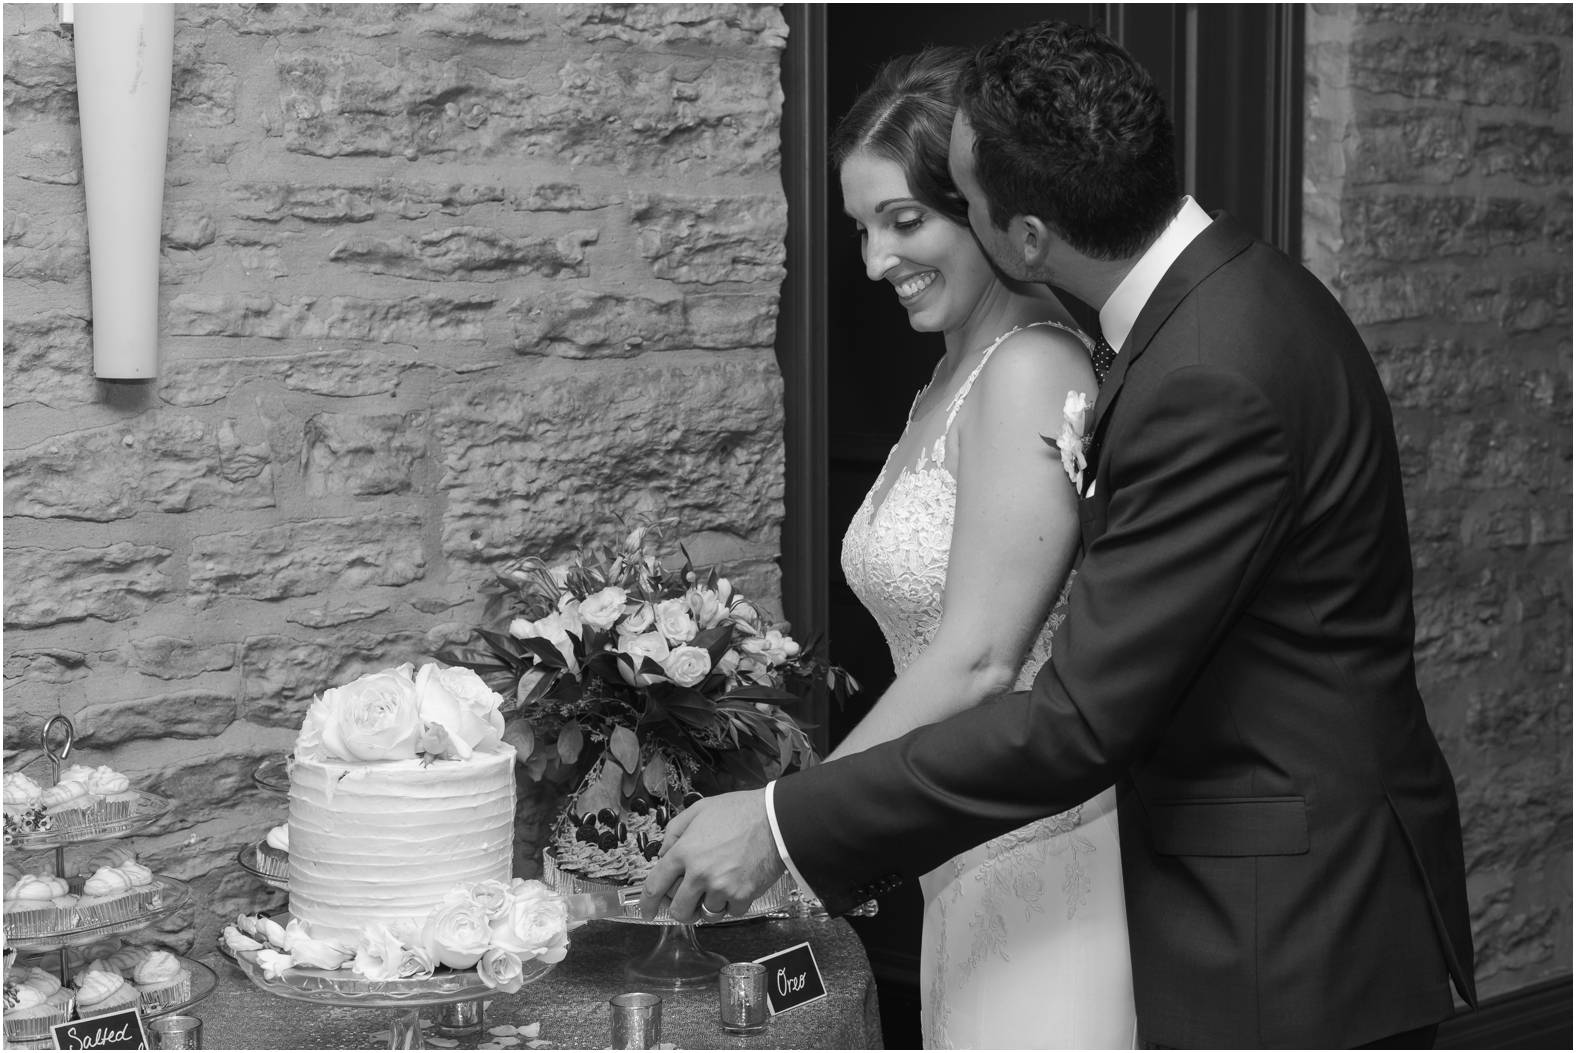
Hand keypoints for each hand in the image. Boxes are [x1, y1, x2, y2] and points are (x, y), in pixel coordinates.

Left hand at [639, 789, 785, 922]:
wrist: (776, 819)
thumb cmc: (739, 811)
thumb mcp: (699, 809)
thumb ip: (675, 831)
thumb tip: (663, 855)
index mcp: (684, 852)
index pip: (655, 886)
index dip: (647, 904)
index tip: (647, 911)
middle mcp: (699, 874)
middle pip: (678, 910)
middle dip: (680, 910)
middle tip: (688, 902)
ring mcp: (721, 887)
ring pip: (706, 915)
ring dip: (708, 906)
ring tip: (718, 889)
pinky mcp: (742, 896)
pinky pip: (730, 913)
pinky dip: (732, 904)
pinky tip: (736, 887)